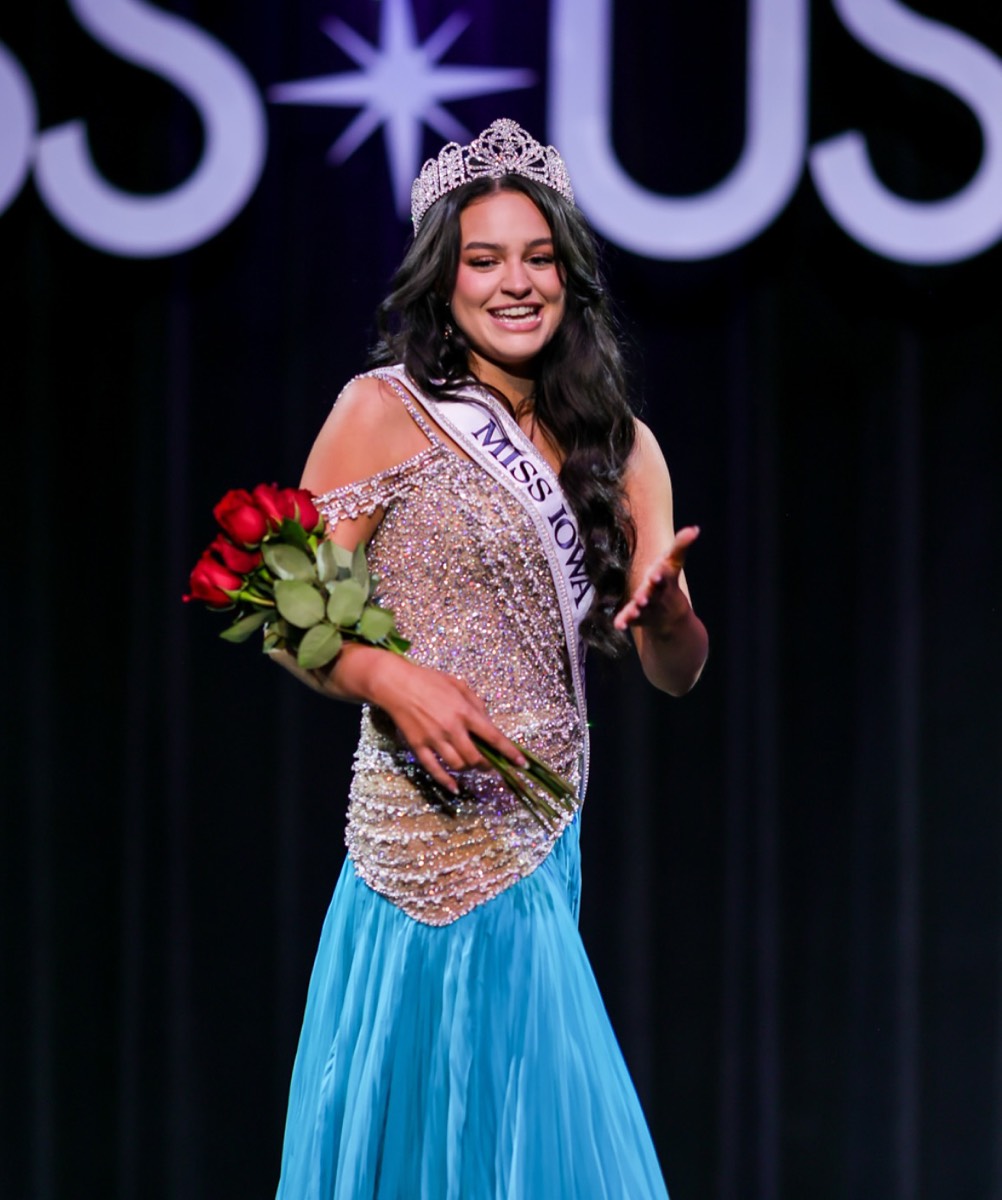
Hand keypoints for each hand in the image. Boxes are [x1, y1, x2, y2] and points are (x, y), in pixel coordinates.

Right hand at [364, 653, 526, 794]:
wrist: (397, 684)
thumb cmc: (429, 681)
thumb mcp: (459, 685)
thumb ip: (476, 704)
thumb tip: (488, 723)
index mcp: (464, 712)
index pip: (494, 737)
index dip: (510, 753)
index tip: (522, 764)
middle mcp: (452, 728)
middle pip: (476, 757)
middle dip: (487, 765)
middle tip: (491, 765)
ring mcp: (434, 739)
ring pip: (458, 765)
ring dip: (468, 769)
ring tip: (471, 765)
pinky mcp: (419, 746)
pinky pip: (434, 770)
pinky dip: (446, 781)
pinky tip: (455, 788)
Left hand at [614, 525, 699, 632]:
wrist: (671, 616)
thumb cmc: (668, 581)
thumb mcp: (674, 563)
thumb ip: (681, 546)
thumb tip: (694, 528)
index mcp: (665, 581)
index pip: (665, 577)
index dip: (661, 575)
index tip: (657, 574)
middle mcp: (657, 596)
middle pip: (653, 595)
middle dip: (648, 595)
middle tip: (642, 597)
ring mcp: (647, 609)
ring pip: (642, 610)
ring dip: (637, 610)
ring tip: (634, 609)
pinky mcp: (636, 618)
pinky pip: (630, 620)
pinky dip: (624, 622)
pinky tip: (618, 624)